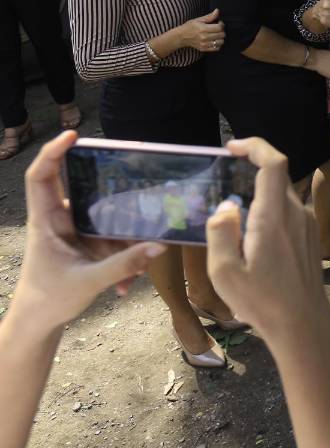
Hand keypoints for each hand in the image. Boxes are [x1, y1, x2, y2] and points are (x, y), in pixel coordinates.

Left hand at [10, 131, 164, 331]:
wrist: (39, 324)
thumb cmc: (48, 299)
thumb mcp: (87, 282)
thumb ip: (123, 264)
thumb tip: (159, 246)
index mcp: (46, 221)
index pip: (41, 177)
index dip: (53, 152)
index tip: (74, 136)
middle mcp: (60, 220)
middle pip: (83, 187)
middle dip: (109, 180)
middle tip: (136, 166)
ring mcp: (76, 232)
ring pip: (106, 217)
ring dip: (125, 235)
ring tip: (142, 250)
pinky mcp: (89, 245)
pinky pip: (114, 241)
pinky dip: (125, 258)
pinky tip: (127, 284)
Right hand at [175, 8, 224, 51]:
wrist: (181, 37)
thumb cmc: (189, 27)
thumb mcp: (198, 20)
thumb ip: (209, 16)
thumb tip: (217, 11)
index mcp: (203, 29)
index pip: (219, 27)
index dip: (221, 24)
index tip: (219, 23)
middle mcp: (204, 37)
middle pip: (221, 35)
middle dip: (222, 31)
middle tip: (217, 29)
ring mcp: (204, 44)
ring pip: (221, 42)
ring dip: (221, 38)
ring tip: (216, 35)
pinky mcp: (204, 49)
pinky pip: (217, 48)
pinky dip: (218, 44)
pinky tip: (214, 40)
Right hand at [206, 138, 329, 341]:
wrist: (303, 323)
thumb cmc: (262, 301)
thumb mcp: (225, 272)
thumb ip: (220, 233)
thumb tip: (226, 207)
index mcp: (274, 217)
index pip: (274, 164)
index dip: (256, 146)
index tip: (232, 147)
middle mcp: (295, 214)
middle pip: (277, 176)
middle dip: (250, 170)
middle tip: (224, 179)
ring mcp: (306, 224)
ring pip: (281, 194)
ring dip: (259, 193)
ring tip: (233, 213)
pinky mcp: (309, 236)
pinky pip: (287, 211)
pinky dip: (269, 209)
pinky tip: (252, 234)